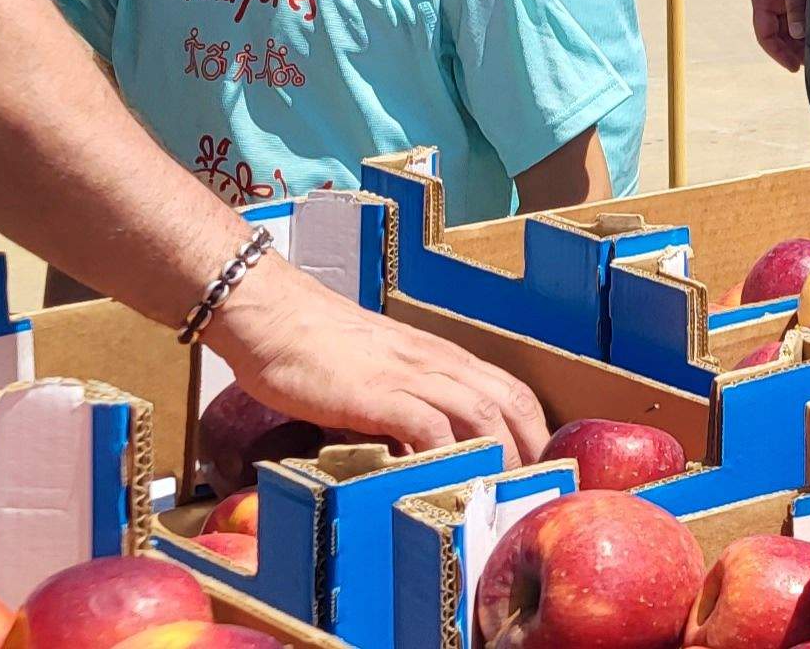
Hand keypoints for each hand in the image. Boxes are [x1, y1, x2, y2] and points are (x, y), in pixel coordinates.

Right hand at [203, 266, 546, 461]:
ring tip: (499, 494)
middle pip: (509, 403)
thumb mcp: (379, 373)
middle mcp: (436, 362)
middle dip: (528, 448)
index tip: (537, 466)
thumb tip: (420, 453)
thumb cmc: (317, 346)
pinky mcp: (376, 394)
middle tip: (527, 490)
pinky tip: (443, 481)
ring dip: (497, 456)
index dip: (533, 429)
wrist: (272, 315)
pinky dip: (444, 455)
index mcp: (441, 357)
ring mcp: (409, 375)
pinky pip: (427, 426)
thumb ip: (405, 406)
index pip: (511, 391)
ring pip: (480, 413)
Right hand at [751, 0, 809, 68]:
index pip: (764, 34)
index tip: (795, 66)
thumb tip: (799, 33)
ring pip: (791, 27)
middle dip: (792, 50)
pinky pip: (801, 14)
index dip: (778, 53)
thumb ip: (796, 3)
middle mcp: (771, 0)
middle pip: (778, 34)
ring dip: (802, 40)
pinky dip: (809, 25)